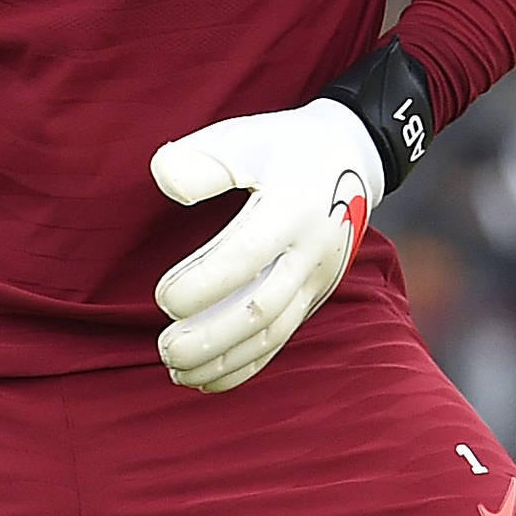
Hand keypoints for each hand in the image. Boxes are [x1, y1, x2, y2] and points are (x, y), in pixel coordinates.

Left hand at [151, 99, 384, 392]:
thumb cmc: (284, 146)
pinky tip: (208, 378)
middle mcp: (309, 251)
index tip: (162, 297)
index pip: (246, 256)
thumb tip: (165, 181)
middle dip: (211, 336)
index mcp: (291, 207)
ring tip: (176, 369)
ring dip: (225, 358)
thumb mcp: (246, 137)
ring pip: (273, 333)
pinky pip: (282, 338)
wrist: (352, 157)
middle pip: (261, 308)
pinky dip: (246, 364)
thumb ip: (204, 159)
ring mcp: (316, 278)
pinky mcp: (314, 295)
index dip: (204, 283)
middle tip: (164, 348)